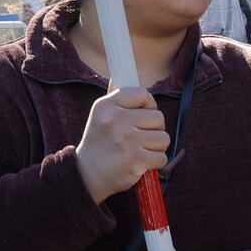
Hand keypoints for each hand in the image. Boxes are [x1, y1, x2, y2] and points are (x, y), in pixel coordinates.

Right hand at [75, 87, 167, 204]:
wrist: (87, 174)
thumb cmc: (99, 142)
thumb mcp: (100, 116)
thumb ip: (115, 98)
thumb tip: (119, 76)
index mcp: (107, 106)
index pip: (142, 94)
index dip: (149, 104)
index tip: (143, 115)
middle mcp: (116, 120)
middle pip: (158, 117)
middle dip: (154, 129)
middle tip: (140, 137)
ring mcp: (126, 141)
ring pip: (163, 138)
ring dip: (156, 147)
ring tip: (140, 150)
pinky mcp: (135, 160)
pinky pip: (162, 157)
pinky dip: (155, 162)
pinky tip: (141, 163)